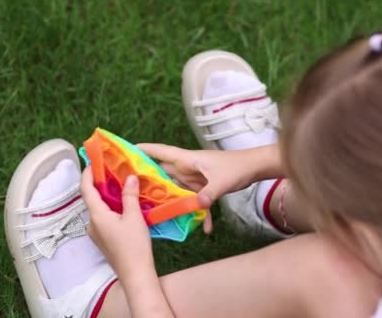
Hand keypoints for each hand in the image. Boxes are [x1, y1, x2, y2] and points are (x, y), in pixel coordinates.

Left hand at [81, 167, 152, 270]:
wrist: (135, 274)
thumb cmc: (134, 245)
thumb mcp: (134, 217)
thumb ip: (130, 196)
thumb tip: (129, 177)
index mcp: (96, 215)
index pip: (86, 189)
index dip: (87, 174)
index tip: (93, 162)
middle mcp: (92, 223)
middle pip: (92, 199)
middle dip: (100, 184)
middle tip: (113, 172)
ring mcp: (96, 233)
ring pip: (99, 209)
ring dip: (107, 197)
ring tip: (122, 186)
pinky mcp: (103, 240)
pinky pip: (103, 218)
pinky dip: (111, 208)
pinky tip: (124, 206)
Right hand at [137, 143, 257, 233]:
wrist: (255, 168)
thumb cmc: (237, 167)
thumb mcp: (222, 181)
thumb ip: (209, 193)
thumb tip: (198, 206)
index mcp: (188, 160)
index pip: (161, 152)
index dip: (143, 151)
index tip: (125, 151)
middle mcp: (188, 167)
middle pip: (163, 174)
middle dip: (150, 182)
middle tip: (131, 193)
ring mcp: (195, 177)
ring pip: (177, 189)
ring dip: (172, 203)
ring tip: (159, 217)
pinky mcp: (204, 186)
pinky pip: (195, 200)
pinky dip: (200, 213)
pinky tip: (206, 230)